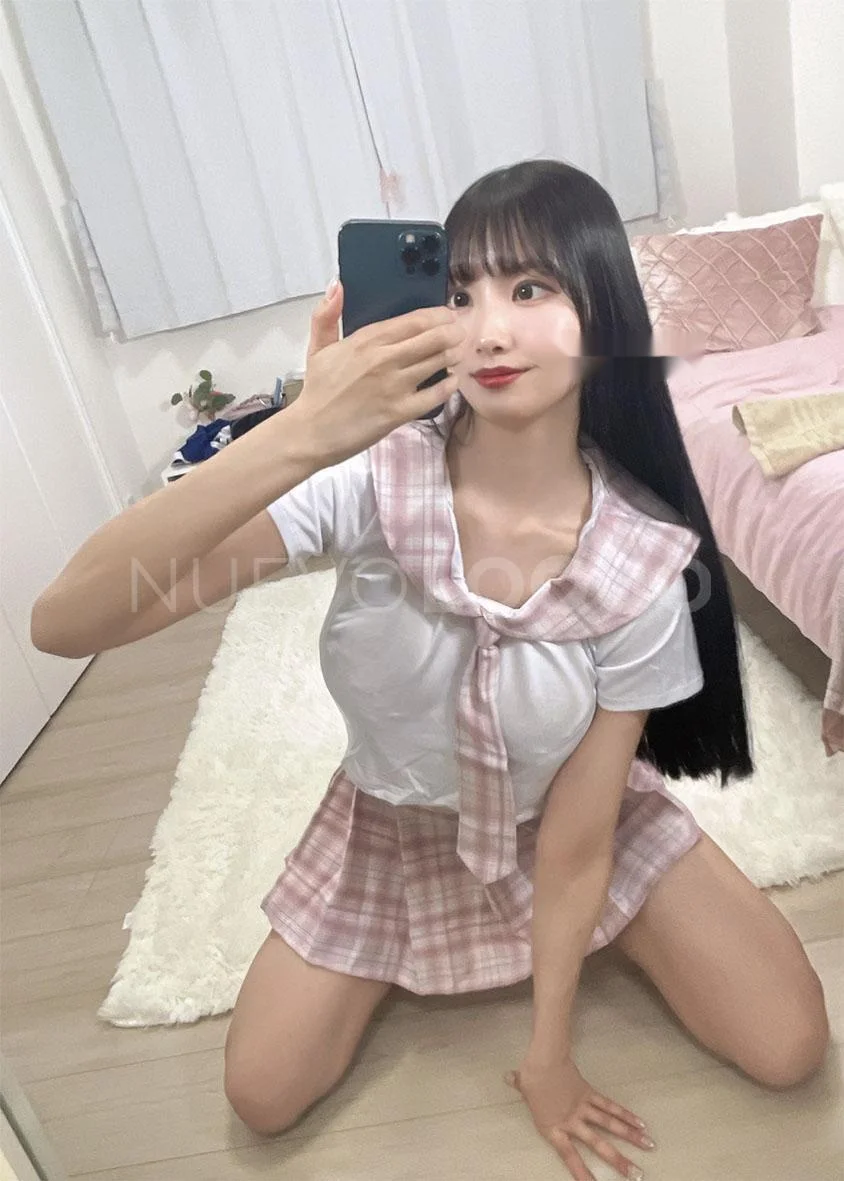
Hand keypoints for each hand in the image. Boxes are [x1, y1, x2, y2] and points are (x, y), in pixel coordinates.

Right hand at [290, 279, 463, 464]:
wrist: (311, 432)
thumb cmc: (317, 391)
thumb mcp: (318, 348)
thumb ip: (326, 315)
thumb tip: (337, 286)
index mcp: (366, 340)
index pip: (413, 320)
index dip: (437, 316)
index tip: (448, 315)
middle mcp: (384, 359)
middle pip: (432, 338)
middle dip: (452, 333)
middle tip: (460, 333)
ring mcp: (394, 386)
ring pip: (437, 362)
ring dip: (453, 355)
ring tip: (458, 353)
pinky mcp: (399, 412)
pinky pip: (435, 395)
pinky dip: (449, 385)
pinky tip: (452, 380)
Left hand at [506, 1055, 654, 1179]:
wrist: (545, 1059)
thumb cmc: (531, 1075)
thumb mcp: (521, 1085)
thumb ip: (517, 1085)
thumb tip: (507, 1077)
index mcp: (553, 1128)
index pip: (569, 1156)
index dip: (582, 1173)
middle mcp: (572, 1122)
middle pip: (598, 1145)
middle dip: (618, 1160)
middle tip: (636, 1175)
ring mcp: (584, 1108)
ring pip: (610, 1126)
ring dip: (631, 1137)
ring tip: (649, 1146)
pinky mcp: (590, 1094)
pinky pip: (610, 1107)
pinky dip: (625, 1115)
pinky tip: (640, 1123)